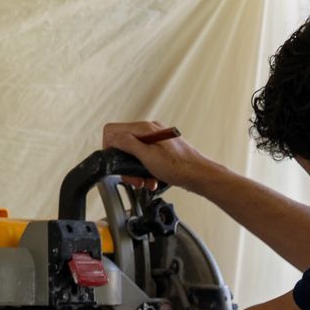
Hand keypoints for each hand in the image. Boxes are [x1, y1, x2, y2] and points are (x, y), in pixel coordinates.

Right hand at [99, 120, 218, 193]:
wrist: (200, 175)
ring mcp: (156, 141)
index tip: (113, 161)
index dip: (109, 146)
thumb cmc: (180, 166)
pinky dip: (145, 171)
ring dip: (135, 171)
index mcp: (145, 128)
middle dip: (124, 164)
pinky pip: (145, 159)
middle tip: (131, 178)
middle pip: (123, 144)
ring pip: (134, 154)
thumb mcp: (148, 156)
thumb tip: (112, 137)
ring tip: (143, 181)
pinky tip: (152, 180)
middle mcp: (150, 131)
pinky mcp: (161, 151)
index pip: (113, 130)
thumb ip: (128, 144)